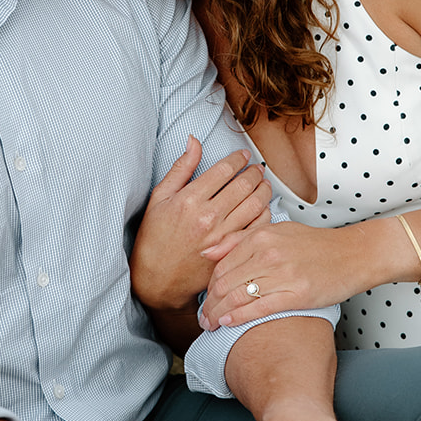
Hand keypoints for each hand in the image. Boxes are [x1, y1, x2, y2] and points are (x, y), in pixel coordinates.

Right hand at [130, 135, 271, 311]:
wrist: (157, 279)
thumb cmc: (155, 239)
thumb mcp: (160, 198)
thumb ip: (181, 168)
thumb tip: (194, 141)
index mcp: (189, 200)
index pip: (224, 170)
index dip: (238, 159)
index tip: (243, 156)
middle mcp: (208, 217)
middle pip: (243, 185)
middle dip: (254, 172)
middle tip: (256, 168)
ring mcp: (222, 236)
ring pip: (255, 205)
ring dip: (263, 190)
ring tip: (263, 184)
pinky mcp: (230, 251)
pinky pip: (257, 228)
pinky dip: (264, 214)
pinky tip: (262, 208)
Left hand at [202, 222, 360, 328]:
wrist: (352, 254)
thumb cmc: (315, 245)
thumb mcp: (276, 231)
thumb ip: (240, 240)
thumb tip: (208, 252)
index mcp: (261, 236)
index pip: (221, 265)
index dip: (208, 286)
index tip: (203, 299)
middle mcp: (268, 253)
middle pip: (225, 283)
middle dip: (209, 304)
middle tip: (201, 318)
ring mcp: (282, 273)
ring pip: (238, 296)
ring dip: (219, 314)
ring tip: (210, 325)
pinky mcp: (297, 294)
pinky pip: (259, 308)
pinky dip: (239, 317)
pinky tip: (228, 324)